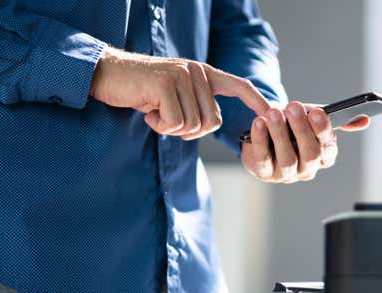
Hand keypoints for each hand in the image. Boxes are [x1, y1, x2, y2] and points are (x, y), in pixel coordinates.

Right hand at [90, 47, 269, 139]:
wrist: (108, 74)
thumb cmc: (140, 90)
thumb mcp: (173, 96)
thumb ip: (195, 104)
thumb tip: (212, 124)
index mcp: (202, 73)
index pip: (239, 85)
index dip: (257, 101)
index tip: (273, 113)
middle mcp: (197, 71)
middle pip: (211, 123)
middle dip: (188, 131)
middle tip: (165, 119)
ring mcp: (182, 76)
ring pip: (193, 126)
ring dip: (170, 128)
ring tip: (154, 110)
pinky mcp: (166, 85)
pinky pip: (175, 123)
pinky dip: (159, 125)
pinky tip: (147, 110)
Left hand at [241, 102, 368, 182]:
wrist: (263, 134)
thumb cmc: (292, 126)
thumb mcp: (313, 119)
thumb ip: (336, 119)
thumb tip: (364, 120)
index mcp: (324, 156)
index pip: (328, 147)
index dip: (323, 130)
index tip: (316, 112)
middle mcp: (308, 169)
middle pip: (310, 154)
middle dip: (301, 129)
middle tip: (292, 107)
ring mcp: (286, 174)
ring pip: (287, 158)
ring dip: (280, 134)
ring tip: (273, 113)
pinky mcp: (264, 173)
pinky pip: (263, 158)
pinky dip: (260, 140)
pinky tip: (258, 123)